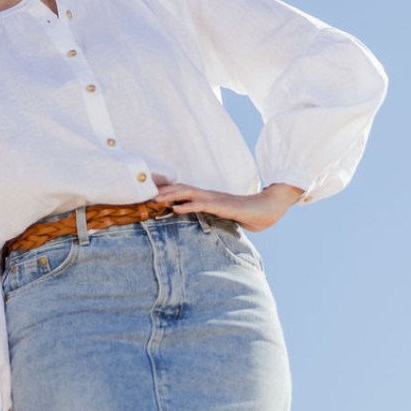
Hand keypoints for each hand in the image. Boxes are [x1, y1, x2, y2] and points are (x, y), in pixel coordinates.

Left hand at [151, 180, 304, 231]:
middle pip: (181, 188)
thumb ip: (209, 216)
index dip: (166, 191)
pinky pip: (203, 205)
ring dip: (171, 196)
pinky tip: (176, 209)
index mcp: (208, 197)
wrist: (267, 210)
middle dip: (162, 190)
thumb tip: (197, 222)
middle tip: (143, 193)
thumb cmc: (245, 214)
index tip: (149, 193)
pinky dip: (188, 206)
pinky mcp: (223, 206)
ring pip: (189, 193)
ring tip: (155, 199)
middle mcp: (209, 195)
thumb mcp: (222, 216)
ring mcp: (215, 199)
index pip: (183, 191)